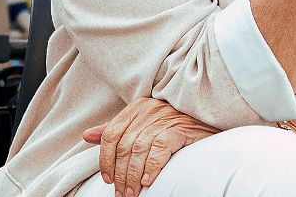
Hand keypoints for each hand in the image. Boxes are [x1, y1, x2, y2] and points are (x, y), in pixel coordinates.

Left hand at [83, 97, 218, 195]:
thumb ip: (115, 129)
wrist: (208, 121)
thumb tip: (87, 135)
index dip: (106, 159)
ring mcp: (165, 118)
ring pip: (139, 150)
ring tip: (133, 193)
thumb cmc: (174, 125)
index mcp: (137, 107)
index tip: (108, 179)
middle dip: (120, 174)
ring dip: (133, 176)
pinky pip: (160, 149)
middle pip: (125, 145)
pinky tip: (148, 181)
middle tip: (122, 194)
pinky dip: (151, 167)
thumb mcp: (143, 124)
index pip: (111, 133)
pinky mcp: (180, 128)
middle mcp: (149, 110)